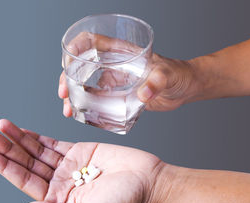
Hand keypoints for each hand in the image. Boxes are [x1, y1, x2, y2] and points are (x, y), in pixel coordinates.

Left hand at [0, 119, 163, 202]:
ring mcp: (67, 165)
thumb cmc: (123, 201)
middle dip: (6, 148)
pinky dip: (36, 136)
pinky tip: (22, 131)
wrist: (147, 181)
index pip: (24, 181)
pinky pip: (51, 142)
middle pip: (26, 163)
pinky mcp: (78, 151)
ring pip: (36, 151)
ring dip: (18, 139)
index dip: (4, 167)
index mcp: (58, 199)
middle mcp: (59, 182)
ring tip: (0, 126)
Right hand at [59, 32, 197, 114]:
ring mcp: (114, 79)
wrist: (185, 88)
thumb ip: (157, 82)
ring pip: (84, 83)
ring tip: (68, 109)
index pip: (92, 41)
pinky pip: (96, 99)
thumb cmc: (179, 74)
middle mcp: (114, 64)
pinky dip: (85, 106)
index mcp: (122, 52)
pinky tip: (79, 114)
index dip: (75, 47)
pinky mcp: (117, 94)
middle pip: (81, 65)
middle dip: (67, 77)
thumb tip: (143, 94)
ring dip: (72, 95)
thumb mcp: (168, 75)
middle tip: (64, 94)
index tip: (67, 62)